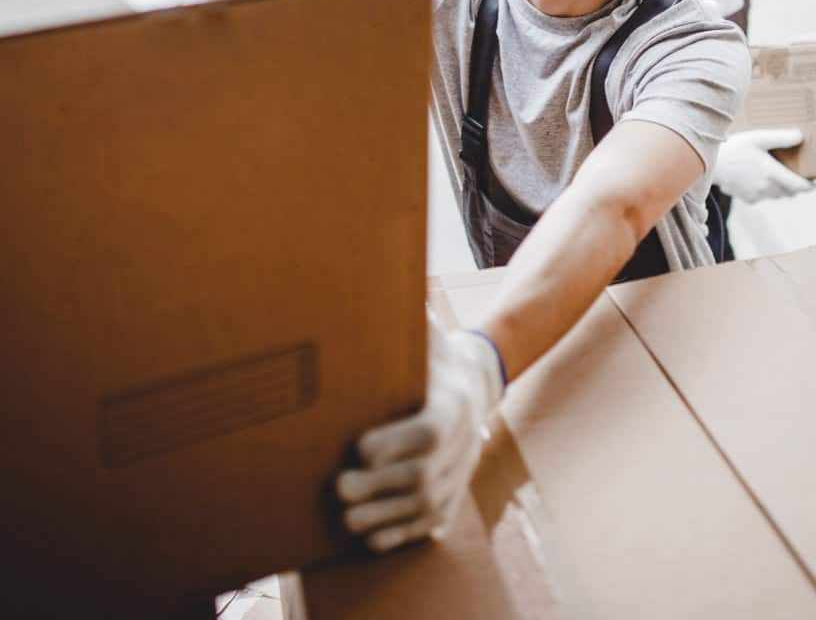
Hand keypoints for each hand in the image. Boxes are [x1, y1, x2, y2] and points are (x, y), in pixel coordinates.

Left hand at [335, 325, 504, 552]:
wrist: (476, 381)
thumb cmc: (433, 353)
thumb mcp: (424, 331)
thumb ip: (405, 317)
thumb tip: (368, 278)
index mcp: (453, 401)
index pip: (430, 429)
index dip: (395, 442)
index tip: (359, 446)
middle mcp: (463, 441)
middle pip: (423, 474)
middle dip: (379, 486)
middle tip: (338, 487)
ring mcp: (460, 473)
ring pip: (424, 505)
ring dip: (383, 516)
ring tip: (345, 516)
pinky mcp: (453, 496)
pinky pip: (429, 522)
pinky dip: (399, 534)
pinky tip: (369, 537)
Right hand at [714, 128, 814, 202]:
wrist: (709, 165)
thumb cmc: (734, 148)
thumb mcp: (758, 138)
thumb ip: (780, 138)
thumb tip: (800, 136)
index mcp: (772, 173)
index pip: (800, 186)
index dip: (810, 185)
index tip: (815, 182)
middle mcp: (767, 188)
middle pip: (790, 192)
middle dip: (795, 186)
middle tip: (797, 176)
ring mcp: (757, 195)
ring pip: (777, 195)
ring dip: (781, 189)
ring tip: (777, 176)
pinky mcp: (748, 198)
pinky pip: (763, 197)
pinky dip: (765, 191)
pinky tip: (758, 179)